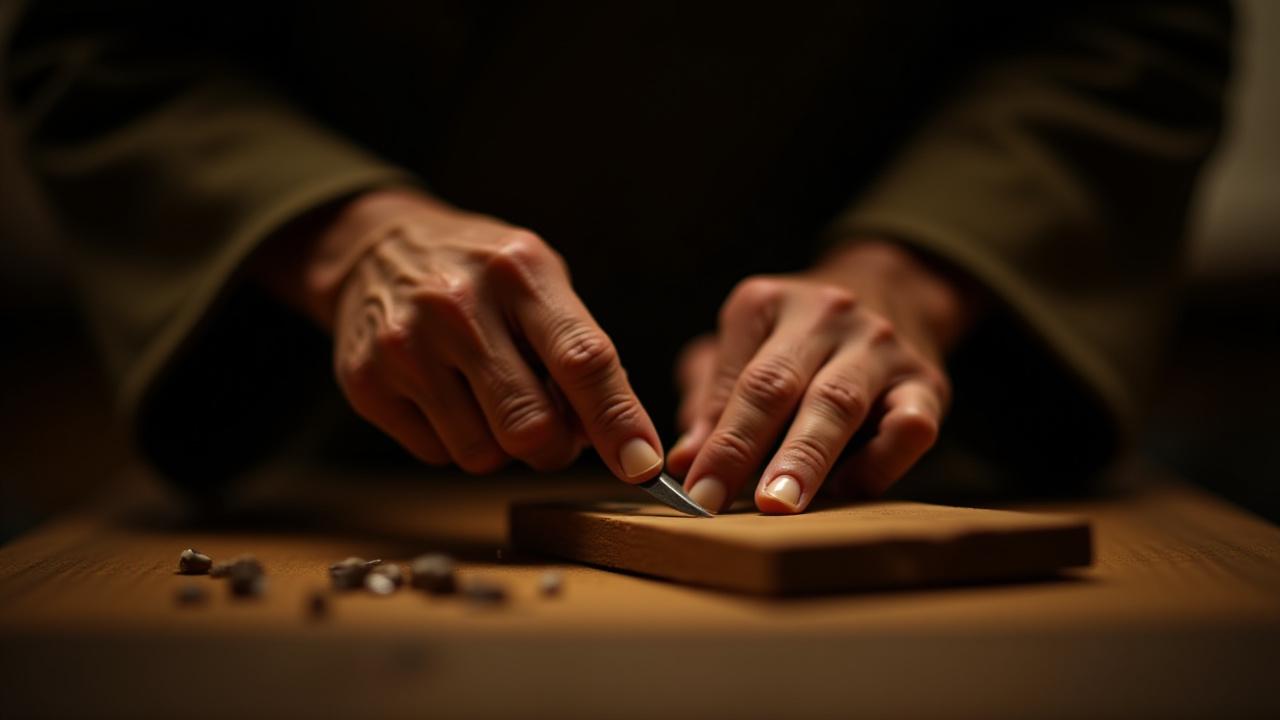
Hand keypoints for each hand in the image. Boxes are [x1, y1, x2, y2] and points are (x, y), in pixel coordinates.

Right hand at [257, 189, 664, 480]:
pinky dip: (456, 442)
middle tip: (554, 434)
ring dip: (503, 447)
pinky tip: (448, 398)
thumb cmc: (481, 275)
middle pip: (530, 426)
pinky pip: (437, 456)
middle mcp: (458, 305)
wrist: (373, 251)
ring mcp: (406, 346)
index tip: (642, 465)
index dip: (618, 420)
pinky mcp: (367, 383)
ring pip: (483, 454)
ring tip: (491, 401)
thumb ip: (579, 352)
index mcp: (519, 273)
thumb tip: (615, 438)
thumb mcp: (540, 282)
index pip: (582, 359)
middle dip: (555, 449)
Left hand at [666, 240, 980, 512]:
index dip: (711, 438)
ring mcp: (880, 345)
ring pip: (839, 403)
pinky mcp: (926, 382)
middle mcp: (825, 314)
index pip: (735, 377)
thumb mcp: (744, 353)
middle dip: (742, 445)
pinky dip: (879, 463)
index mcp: (768, 302)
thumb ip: (711, 404)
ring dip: (805, 457)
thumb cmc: (796, 347)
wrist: (891, 296)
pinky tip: (845, 491)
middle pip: (777, 383)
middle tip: (715, 499)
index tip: (692, 490)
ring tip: (779, 503)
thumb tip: (685, 463)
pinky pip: (909, 426)